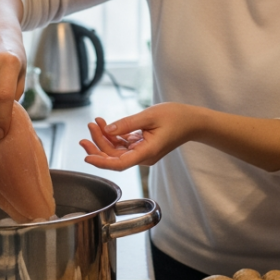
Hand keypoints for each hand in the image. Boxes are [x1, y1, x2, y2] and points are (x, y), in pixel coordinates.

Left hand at [79, 103, 200, 169]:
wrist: (193, 121)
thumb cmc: (176, 117)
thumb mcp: (149, 116)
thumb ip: (127, 123)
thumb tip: (107, 129)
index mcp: (147, 152)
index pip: (120, 164)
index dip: (102, 162)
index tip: (87, 157)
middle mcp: (144, 156)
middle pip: (114, 157)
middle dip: (98, 145)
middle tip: (87, 131)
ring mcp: (143, 153)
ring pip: (117, 151)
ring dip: (104, 138)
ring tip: (94, 123)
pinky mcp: (143, 147)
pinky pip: (124, 145)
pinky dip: (113, 136)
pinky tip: (105, 125)